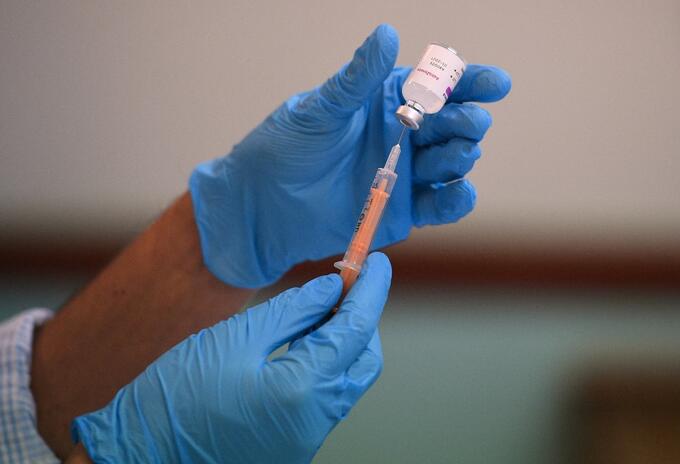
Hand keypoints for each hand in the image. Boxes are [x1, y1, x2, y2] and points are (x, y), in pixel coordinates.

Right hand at [72, 253, 390, 463]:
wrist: (139, 456)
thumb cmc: (176, 396)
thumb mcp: (234, 338)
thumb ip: (292, 311)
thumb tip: (331, 289)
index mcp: (303, 389)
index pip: (356, 329)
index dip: (371, 290)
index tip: (378, 262)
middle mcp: (316, 420)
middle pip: (364, 359)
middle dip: (363, 318)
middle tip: (347, 282)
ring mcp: (307, 439)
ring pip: (348, 381)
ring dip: (344, 341)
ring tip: (323, 306)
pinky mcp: (294, 446)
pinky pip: (326, 398)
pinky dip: (326, 365)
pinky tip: (306, 341)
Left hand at [190, 24, 510, 286]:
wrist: (262, 205)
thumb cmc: (285, 147)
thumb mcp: (320, 109)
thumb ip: (357, 79)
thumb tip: (387, 34)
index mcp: (387, 101)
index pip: (438, 86)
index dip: (471, 82)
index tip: (495, 83)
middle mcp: (403, 135)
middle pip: (452, 124)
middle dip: (467, 121)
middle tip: (467, 123)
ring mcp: (406, 173)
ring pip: (451, 163)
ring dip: (461, 157)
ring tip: (458, 154)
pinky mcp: (403, 211)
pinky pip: (440, 206)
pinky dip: (456, 201)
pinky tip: (460, 193)